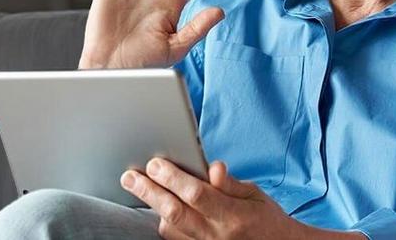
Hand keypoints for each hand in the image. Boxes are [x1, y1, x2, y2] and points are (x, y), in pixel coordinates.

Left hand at [120, 158, 307, 238]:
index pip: (196, 194)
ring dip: (154, 208)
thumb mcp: (255, 195)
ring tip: (140, 186)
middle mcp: (217, 236)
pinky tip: (159, 209)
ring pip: (171, 230)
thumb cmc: (266, 219)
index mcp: (234, 216)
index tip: (154, 163)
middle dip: (149, 192)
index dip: (173, 178)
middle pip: (175, 213)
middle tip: (129, 176)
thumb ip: (230, 183)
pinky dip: (165, 225)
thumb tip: (213, 167)